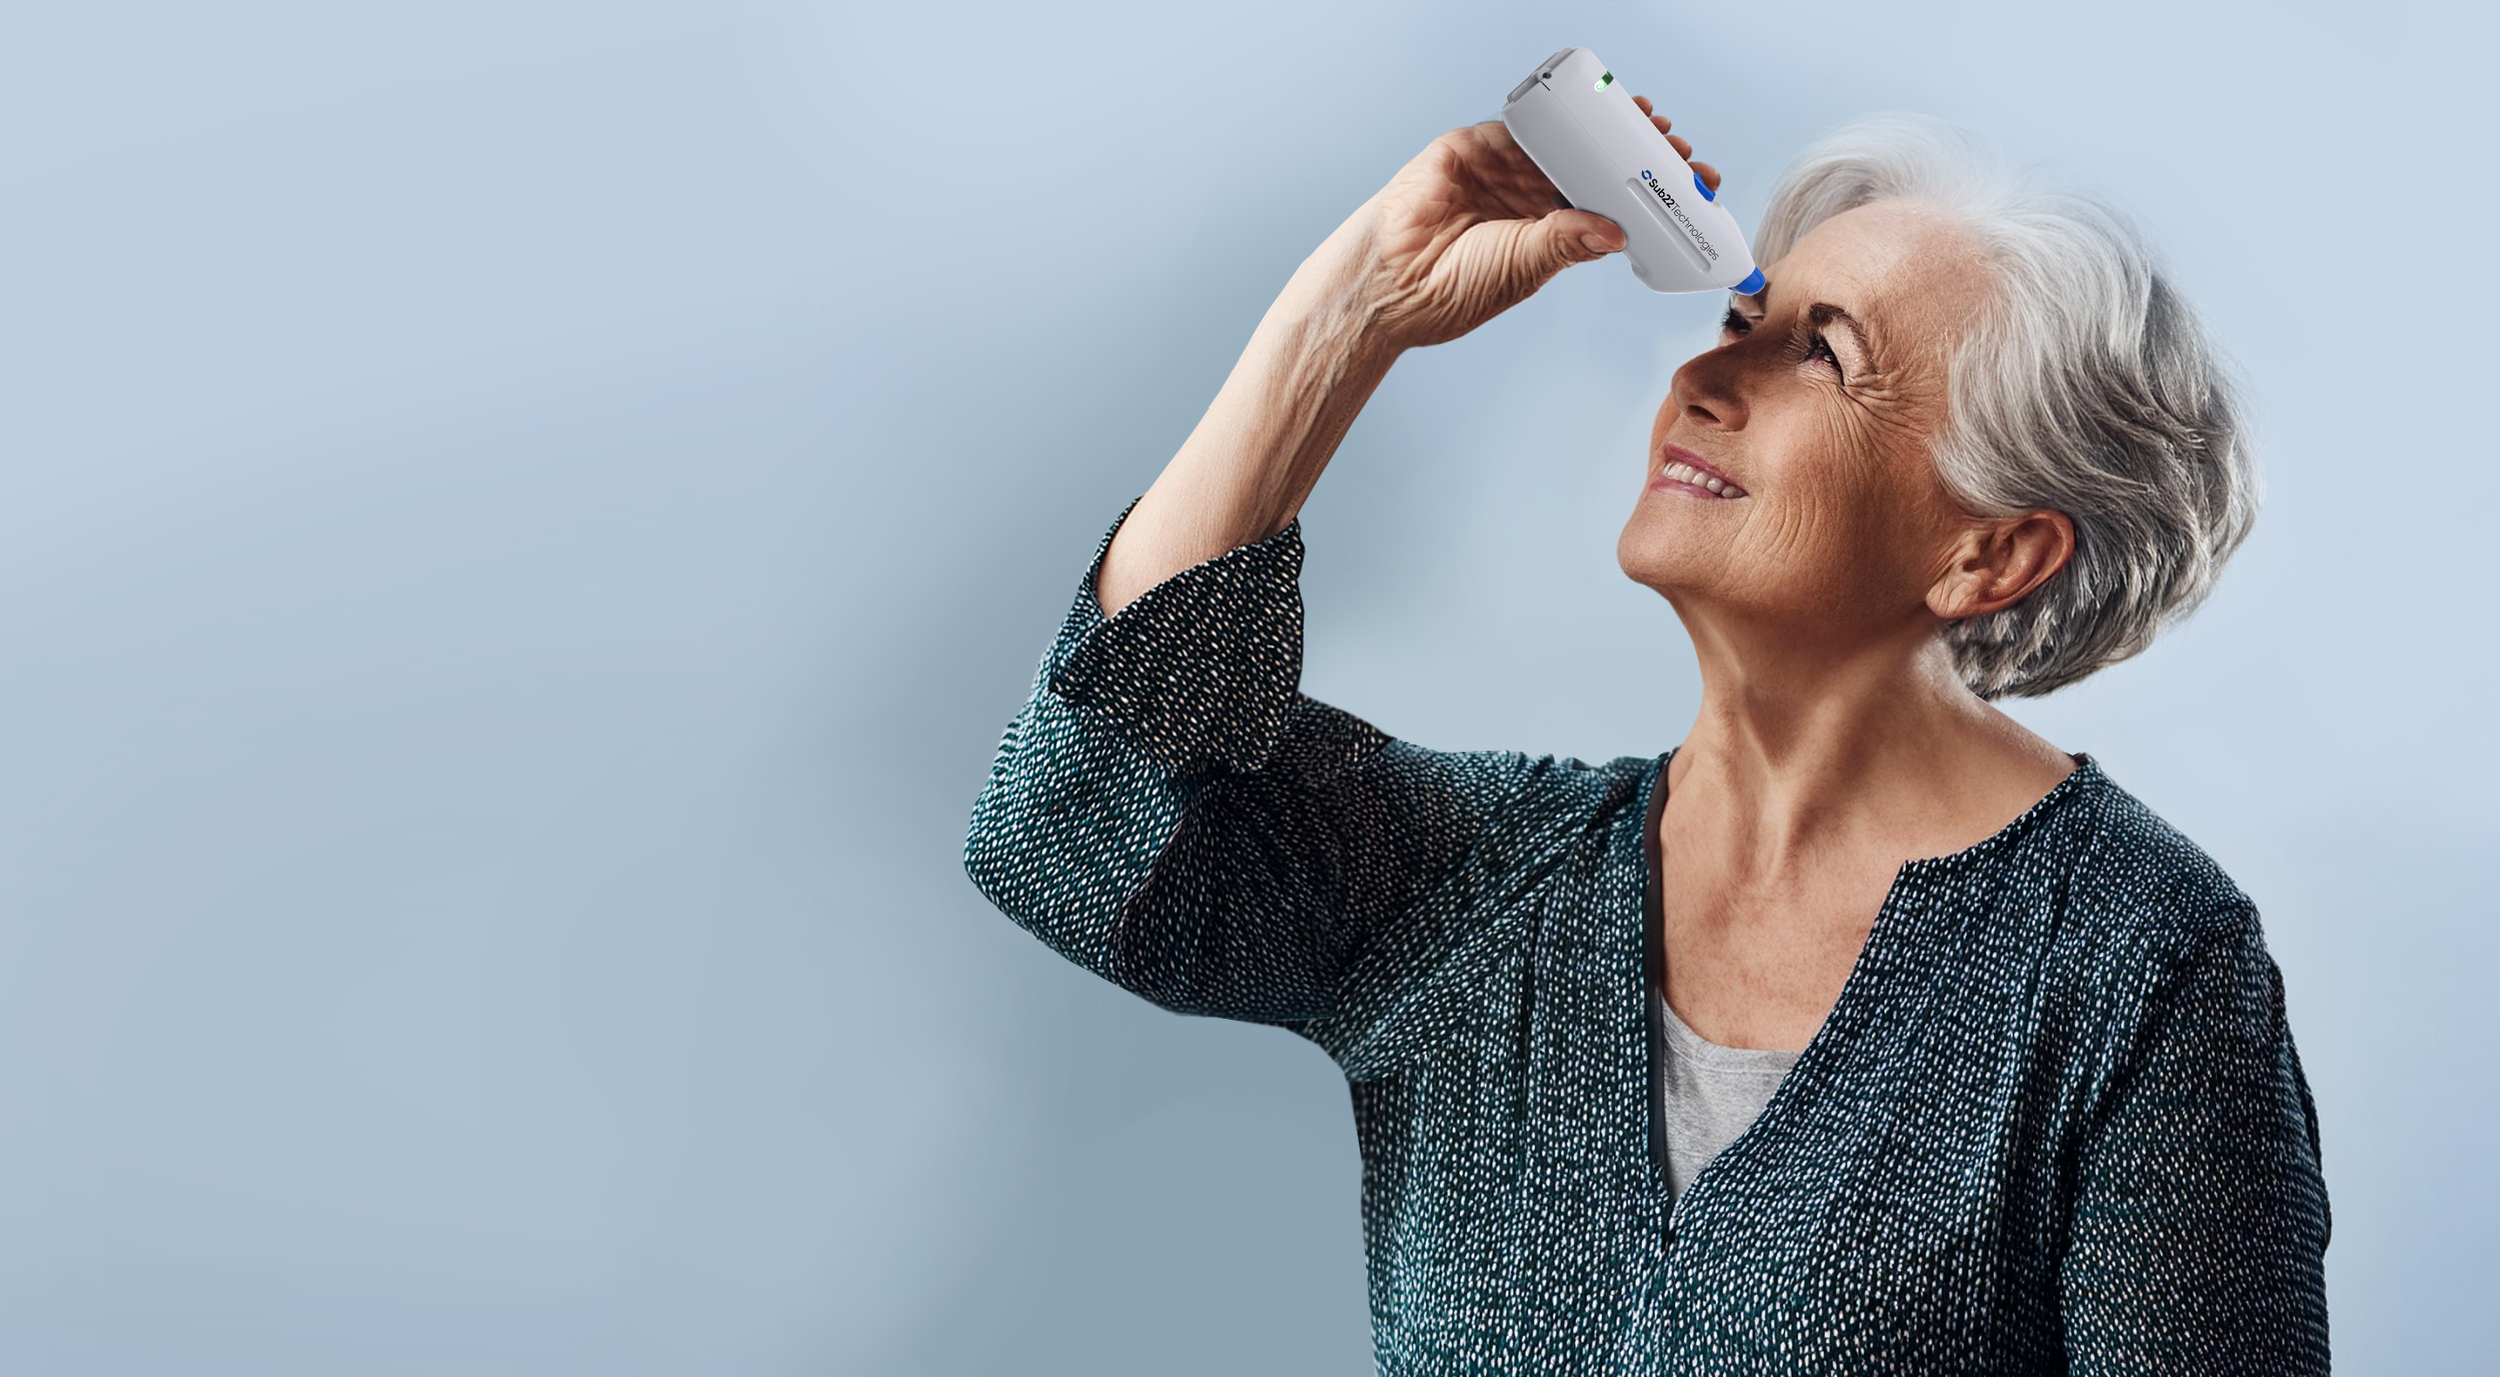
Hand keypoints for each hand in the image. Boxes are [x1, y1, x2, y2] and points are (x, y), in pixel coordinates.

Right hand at [1342, 96, 1719, 350]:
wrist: (1389, 284)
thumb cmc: (1450, 291)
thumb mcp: (1522, 267)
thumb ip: (1566, 242)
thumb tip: (1616, 230)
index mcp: (1548, 233)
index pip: (1610, 204)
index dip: (1648, 194)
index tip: (1691, 188)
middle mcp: (1530, 198)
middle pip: (1596, 165)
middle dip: (1638, 155)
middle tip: (1679, 150)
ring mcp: (1502, 169)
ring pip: (1567, 140)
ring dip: (1608, 130)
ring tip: (1650, 124)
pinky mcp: (1473, 147)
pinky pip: (1520, 125)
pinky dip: (1555, 114)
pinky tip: (1590, 109)